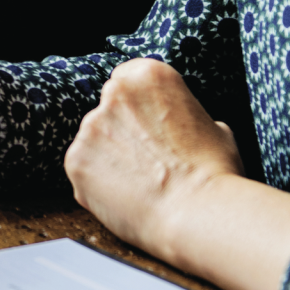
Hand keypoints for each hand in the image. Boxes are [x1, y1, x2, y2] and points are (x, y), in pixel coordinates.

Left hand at [63, 60, 244, 260]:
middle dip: (122, 131)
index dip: (137, 106)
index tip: (146, 125)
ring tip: (138, 183)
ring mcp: (91, 126)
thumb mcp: (215, 129)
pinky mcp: (75, 160)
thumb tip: (185, 126)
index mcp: (149, 76)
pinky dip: (97, 182)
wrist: (196, 212)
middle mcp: (115, 93)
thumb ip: (187, 117)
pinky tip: (123, 195)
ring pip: (94, 140)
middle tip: (145, 160)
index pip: (129, 79)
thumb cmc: (213, 173)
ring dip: (109, 157)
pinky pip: (83, 168)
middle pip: (109, 109)